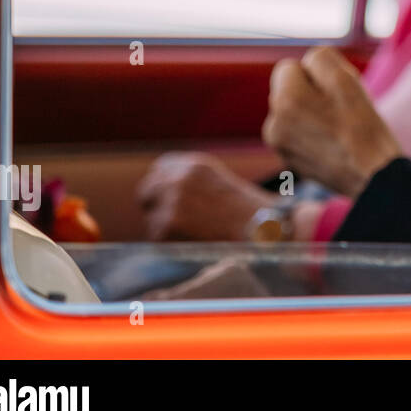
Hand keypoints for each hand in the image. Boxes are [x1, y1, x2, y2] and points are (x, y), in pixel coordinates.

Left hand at [137, 151, 277, 240]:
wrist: (264, 232)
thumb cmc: (248, 214)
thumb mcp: (219, 184)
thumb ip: (190, 183)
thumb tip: (159, 194)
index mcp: (194, 165)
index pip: (159, 170)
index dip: (162, 187)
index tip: (168, 200)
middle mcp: (179, 178)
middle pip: (146, 192)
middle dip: (156, 208)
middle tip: (174, 223)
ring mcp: (172, 201)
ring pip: (151, 219)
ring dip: (165, 230)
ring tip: (197, 236)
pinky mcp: (167, 225)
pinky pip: (156, 239)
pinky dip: (171, 245)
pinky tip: (196, 244)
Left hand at [262, 46, 401, 197]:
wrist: (371, 175)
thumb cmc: (361, 126)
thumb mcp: (345, 78)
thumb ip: (319, 58)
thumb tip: (306, 65)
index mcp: (285, 100)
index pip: (290, 67)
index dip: (316, 75)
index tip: (335, 92)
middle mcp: (273, 123)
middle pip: (289, 90)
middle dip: (310, 93)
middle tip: (339, 110)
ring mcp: (279, 145)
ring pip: (293, 111)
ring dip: (310, 112)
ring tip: (338, 128)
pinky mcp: (288, 160)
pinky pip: (296, 132)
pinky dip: (311, 132)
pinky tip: (332, 142)